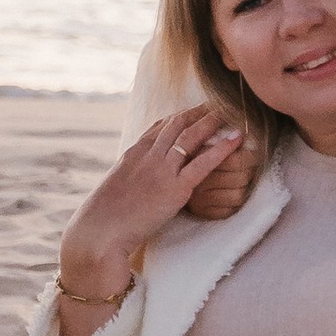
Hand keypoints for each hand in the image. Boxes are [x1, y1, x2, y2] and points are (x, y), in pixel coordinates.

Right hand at [57, 109, 246, 300]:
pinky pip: (203, 164)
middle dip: (198, 112)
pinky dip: (222, 148)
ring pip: (191, 136)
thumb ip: (130, 178)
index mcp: (133, 154)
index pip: (158, 127)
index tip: (193, 111)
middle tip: (216, 105)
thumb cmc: (104, 217)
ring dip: (212, 122)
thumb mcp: (116, 188)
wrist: (100, 231)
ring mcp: (161, 170)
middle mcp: (147, 155)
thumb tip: (136, 183)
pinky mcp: (175, 189)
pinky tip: (236, 140)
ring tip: (231, 113)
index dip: (179, 117)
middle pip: (176, 124)